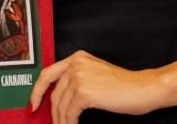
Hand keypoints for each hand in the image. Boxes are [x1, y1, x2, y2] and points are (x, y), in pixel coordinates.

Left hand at [29, 50, 165, 123]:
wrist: (142, 88)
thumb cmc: (124, 86)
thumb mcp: (96, 75)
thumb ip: (76, 79)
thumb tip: (58, 98)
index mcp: (78, 58)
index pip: (47, 74)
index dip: (37, 91)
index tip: (34, 104)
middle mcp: (76, 64)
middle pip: (54, 94)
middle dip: (54, 112)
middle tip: (57, 123)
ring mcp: (79, 77)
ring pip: (60, 106)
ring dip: (62, 120)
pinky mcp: (83, 92)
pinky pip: (69, 113)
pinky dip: (69, 123)